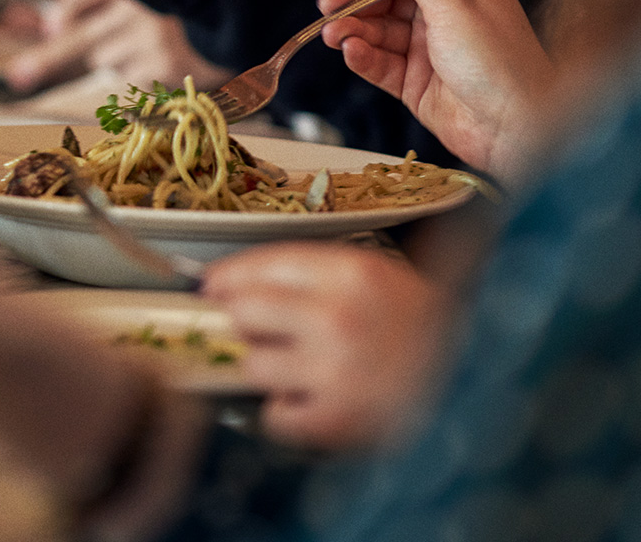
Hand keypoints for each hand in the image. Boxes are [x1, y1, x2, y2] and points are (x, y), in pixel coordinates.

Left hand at [2, 0, 232, 92]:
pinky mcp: (164, 71)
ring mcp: (150, 42)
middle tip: (17, 77)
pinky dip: (142, 77)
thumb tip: (51, 20)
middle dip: (44, 60)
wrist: (251, 13)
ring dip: (115, 58)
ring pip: (106, 61)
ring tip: (152, 45)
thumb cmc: (191, 0)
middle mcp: (137, 8)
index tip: (54, 24)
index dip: (64, 12)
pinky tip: (166, 62)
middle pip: (77, 40)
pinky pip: (134, 82)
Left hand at [204, 242, 450, 449]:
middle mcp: (339, 318)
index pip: (261, 265)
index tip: (211, 285)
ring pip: (253, 364)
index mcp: (351, 272)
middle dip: (242, 318)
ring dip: (263, 365)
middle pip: (245, 312)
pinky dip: (284, 411)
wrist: (475, 375)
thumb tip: (229, 282)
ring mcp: (337, 373)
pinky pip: (275, 416)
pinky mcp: (340, 422)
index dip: (228, 276)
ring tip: (289, 363)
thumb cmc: (416, 320)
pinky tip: (307, 399)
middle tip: (250, 325)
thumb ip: (308, 273)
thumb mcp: (369, 275)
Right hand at [319, 0, 557, 180]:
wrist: (516, 127)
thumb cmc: (499, 60)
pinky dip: (363, 57)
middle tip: (328, 5)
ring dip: (353, 30)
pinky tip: (351, 52)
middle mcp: (445, 15)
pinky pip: (381, 65)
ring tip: (333, 34)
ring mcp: (430, 50)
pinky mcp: (417, 84)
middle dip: (357, 1)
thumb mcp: (456, 0)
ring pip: (380, 32)